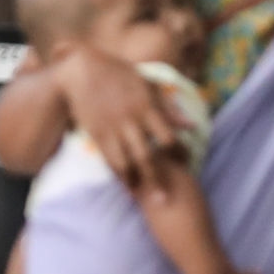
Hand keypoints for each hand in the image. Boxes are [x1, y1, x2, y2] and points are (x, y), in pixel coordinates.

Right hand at [56, 47, 191, 190]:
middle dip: (157, 180)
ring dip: (135, 183)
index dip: (179, 154)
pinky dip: (118, 174)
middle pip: (147, 156)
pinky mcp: (96, 134)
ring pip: (125, 162)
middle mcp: (130, 120)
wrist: (83, 70)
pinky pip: (108, 159)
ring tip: (143, 198)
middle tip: (165, 202)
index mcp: (147, 107)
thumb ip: (169, 108)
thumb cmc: (120, 74)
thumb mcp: (147, 85)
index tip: (185, 164)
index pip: (168, 137)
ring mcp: (112, 128)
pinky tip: (126, 184)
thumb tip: (191, 126)